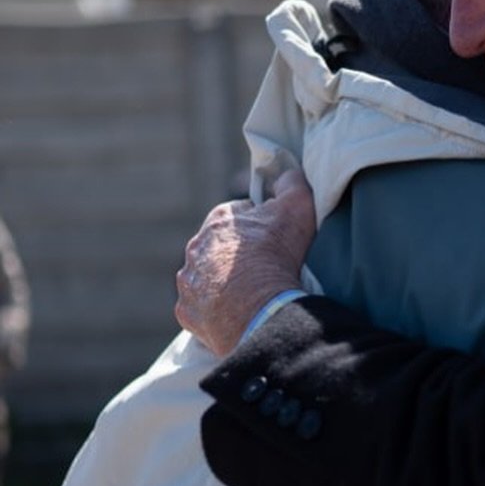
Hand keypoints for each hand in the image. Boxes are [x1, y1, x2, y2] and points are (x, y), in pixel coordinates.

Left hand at [175, 168, 316, 356]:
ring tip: (251, 294)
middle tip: (265, 268)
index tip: (276, 238)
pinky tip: (236, 313)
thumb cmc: (276, 254)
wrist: (259, 306)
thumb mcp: (297, 206)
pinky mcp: (187, 311)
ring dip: (223, 283)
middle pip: (220, 247)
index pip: (240, 215)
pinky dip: (214, 310)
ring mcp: (189, 281)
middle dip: (238, 255)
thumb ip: (292, 184)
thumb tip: (289, 172)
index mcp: (220, 220)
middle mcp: (197, 248)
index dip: (261, 224)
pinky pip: (200, 307)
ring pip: (206, 278)